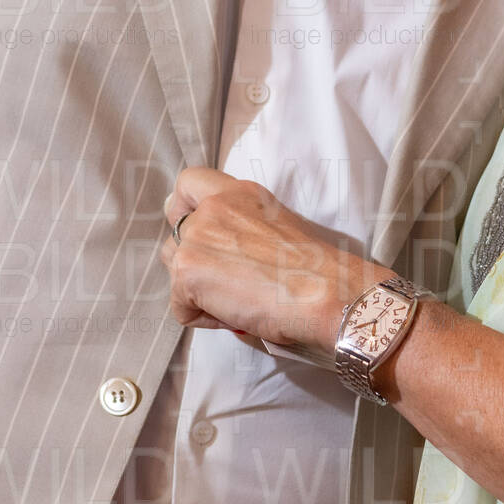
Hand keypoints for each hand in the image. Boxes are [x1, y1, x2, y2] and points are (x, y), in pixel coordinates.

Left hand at [163, 168, 379, 360]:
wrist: (328, 292)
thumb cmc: (317, 271)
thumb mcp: (278, 227)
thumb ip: (242, 229)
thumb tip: (222, 263)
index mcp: (239, 194)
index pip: (188, 183)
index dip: (181, 208)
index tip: (193, 232)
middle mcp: (214, 207)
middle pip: (176, 235)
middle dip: (194, 262)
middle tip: (228, 284)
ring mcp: (197, 237)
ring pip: (175, 270)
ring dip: (198, 290)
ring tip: (237, 302)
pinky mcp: (188, 271)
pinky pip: (181, 307)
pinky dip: (204, 319)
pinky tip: (239, 316)